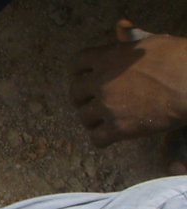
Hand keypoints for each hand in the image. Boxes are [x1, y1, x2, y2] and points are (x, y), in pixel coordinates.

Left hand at [71, 20, 186, 146]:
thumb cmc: (178, 59)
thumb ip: (131, 39)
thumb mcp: (151, 42)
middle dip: (83, 99)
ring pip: (84, 118)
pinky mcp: (119, 128)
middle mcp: (101, 82)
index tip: (84, 79)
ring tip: (103, 121)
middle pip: (75, 93)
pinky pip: (97, 138)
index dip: (79, 73)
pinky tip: (110, 137)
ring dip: (93, 120)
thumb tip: (121, 25)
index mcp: (107, 58)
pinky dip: (102, 139)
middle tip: (93, 103)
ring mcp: (108, 106)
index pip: (76, 64)